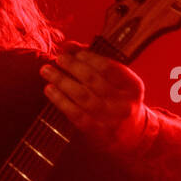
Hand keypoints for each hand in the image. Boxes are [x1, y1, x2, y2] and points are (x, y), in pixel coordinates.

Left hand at [39, 41, 148, 155]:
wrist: (130, 135)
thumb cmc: (117, 99)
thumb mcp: (115, 81)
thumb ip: (94, 61)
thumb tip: (68, 45)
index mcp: (132, 86)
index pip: (109, 67)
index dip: (88, 57)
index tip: (72, 51)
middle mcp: (124, 103)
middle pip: (94, 80)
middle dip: (72, 66)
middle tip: (57, 59)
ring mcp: (110, 119)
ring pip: (83, 97)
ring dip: (62, 81)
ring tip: (47, 71)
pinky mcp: (95, 131)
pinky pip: (75, 113)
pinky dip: (60, 100)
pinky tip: (50, 89)